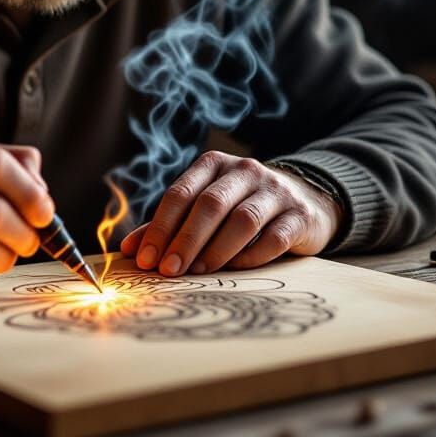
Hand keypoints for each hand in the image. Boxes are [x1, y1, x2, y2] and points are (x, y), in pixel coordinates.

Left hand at [119, 152, 343, 276]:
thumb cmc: (241, 206)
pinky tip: (236, 269)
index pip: (180, 193)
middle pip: (210, 204)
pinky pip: (274, 238)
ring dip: (216, 249)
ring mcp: (275, 191)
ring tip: (199, 272)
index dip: (160, 227)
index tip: (145, 259)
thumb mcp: (205, 206)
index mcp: (213, 164)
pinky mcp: (299, 215)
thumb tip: (130, 249)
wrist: (304, 200)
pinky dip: (252, 256)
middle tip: (168, 270)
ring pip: (243, 220)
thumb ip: (169, 225)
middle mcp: (244, 171)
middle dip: (185, 240)